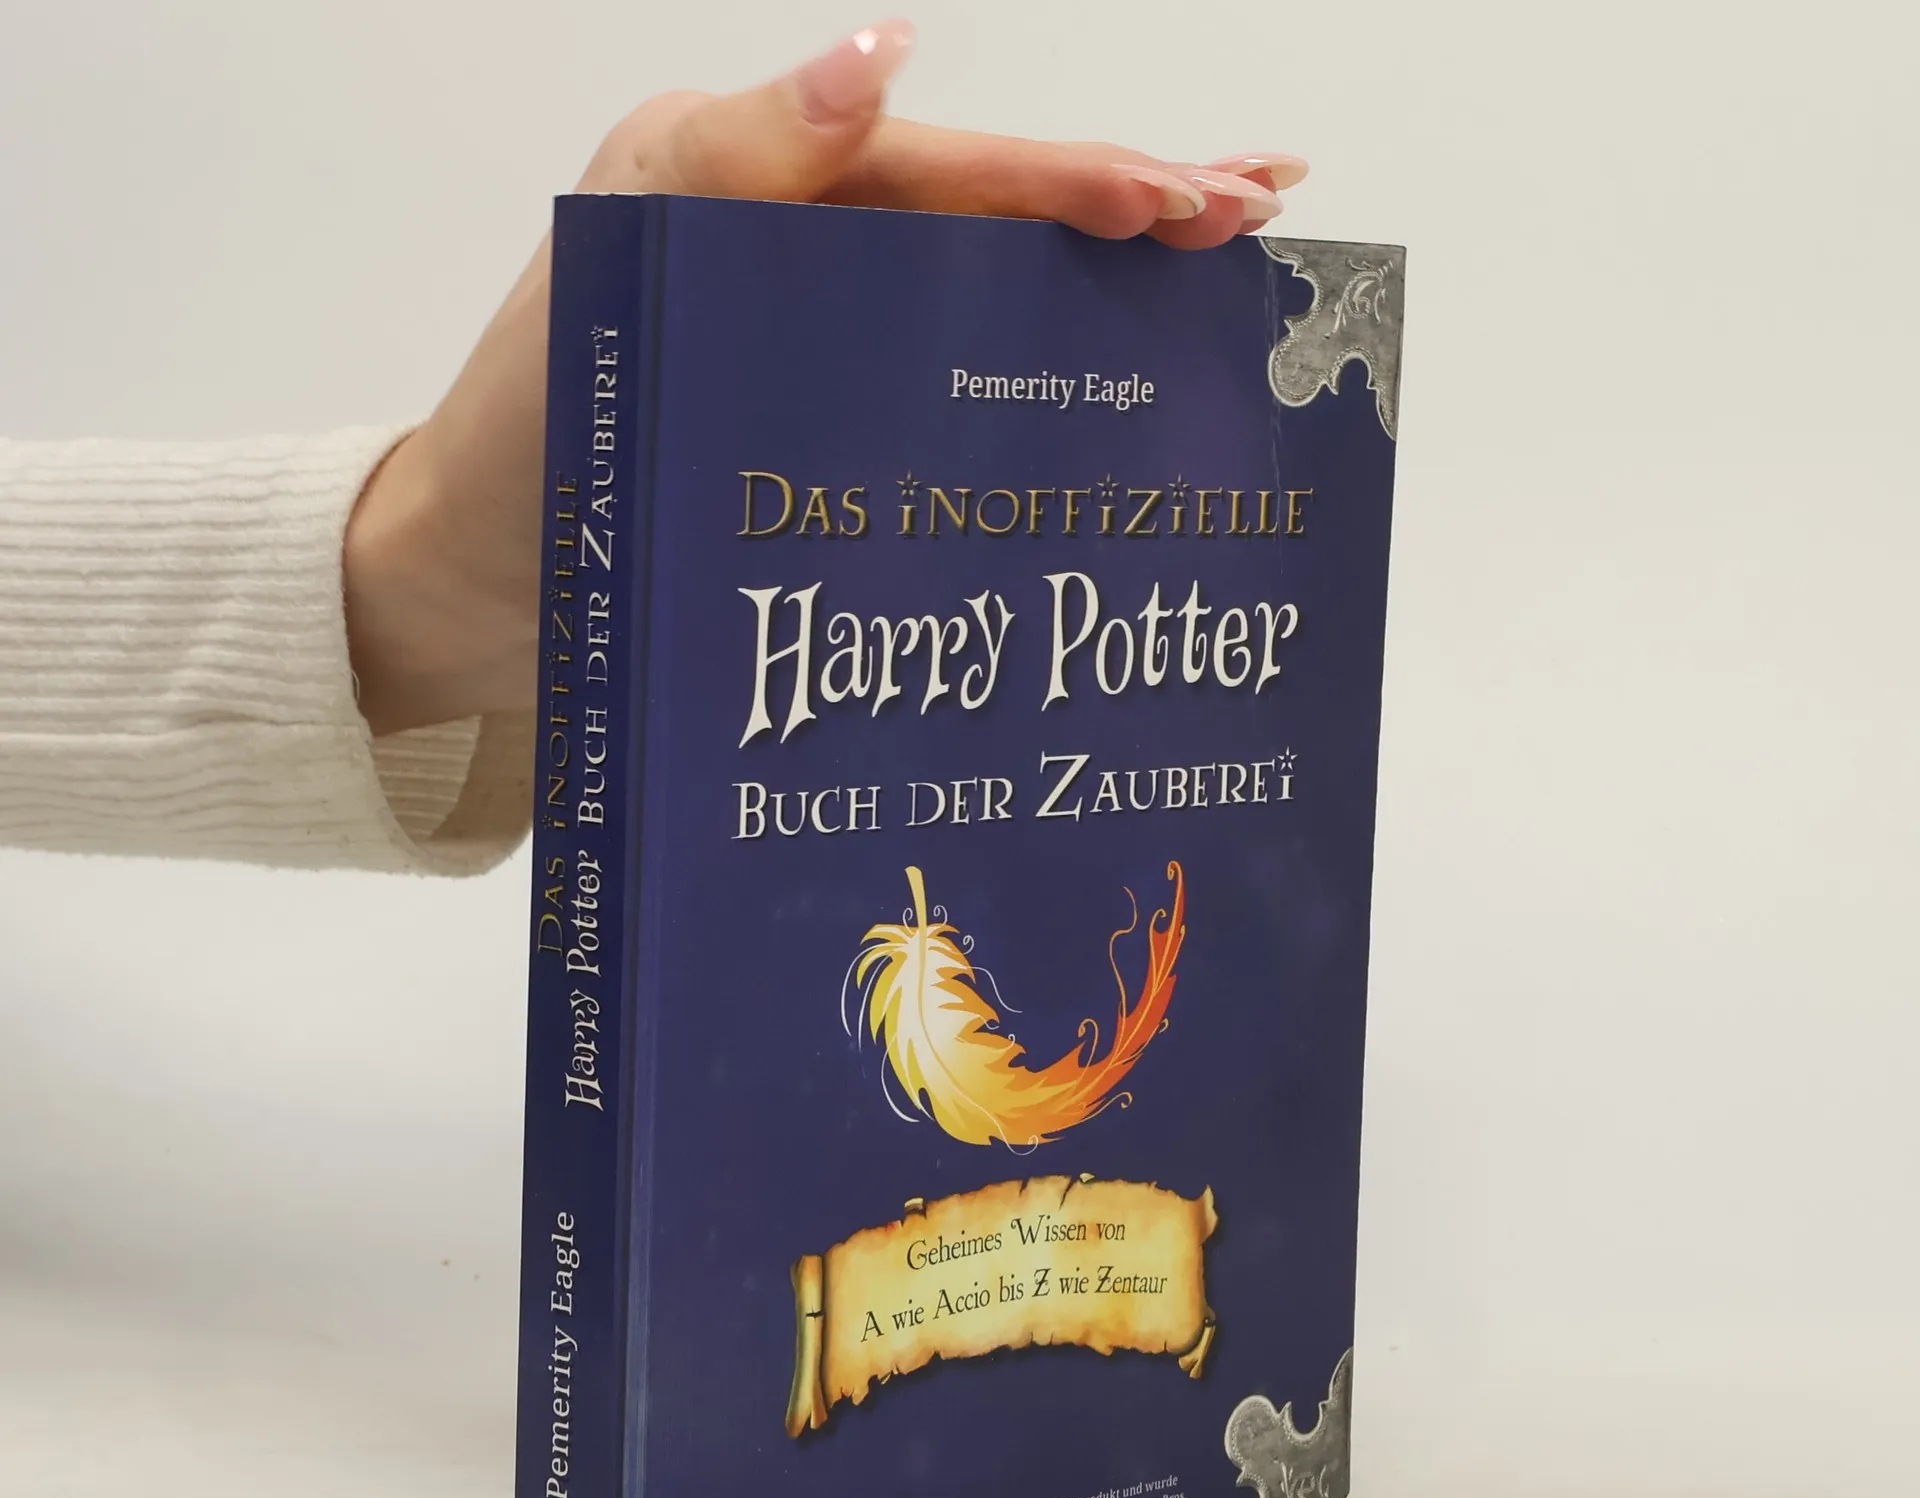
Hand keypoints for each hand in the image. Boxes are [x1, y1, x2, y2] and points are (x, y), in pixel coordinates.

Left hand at [343, 19, 1306, 735]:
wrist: (486, 579)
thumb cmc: (536, 425)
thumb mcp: (618, 256)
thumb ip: (739, 151)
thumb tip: (882, 54)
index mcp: (775, 188)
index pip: (963, 170)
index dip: (1085, 180)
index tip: (1198, 199)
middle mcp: (815, 256)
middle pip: (1003, 218)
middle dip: (1137, 206)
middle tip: (1264, 212)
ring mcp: (828, 347)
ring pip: (995, 299)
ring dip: (1113, 289)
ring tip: (1228, 273)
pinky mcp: (830, 432)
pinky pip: (953, 391)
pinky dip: (1044, 388)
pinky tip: (1118, 402)